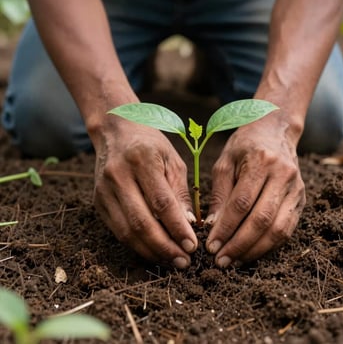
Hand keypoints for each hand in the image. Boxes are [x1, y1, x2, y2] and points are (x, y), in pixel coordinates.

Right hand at [93, 119, 197, 267]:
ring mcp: (104, 190)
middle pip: (141, 222)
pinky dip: (137, 245)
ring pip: (126, 231)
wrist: (115, 132)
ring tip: (171, 261)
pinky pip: (117, 231)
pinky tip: (153, 251)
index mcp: (141, 159)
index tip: (192, 246)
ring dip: (151, 251)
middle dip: (165, 247)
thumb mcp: (172, 160)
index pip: (161, 203)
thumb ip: (180, 192)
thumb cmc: (150, 145)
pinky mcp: (98, 201)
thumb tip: (187, 225)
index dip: (177, 228)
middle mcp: (118, 175)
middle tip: (184, 261)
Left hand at [205, 113, 305, 266]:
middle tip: (220, 260)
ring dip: (254, 250)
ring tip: (234, 261)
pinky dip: (269, 245)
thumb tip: (212, 227)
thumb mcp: (225, 162)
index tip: (210, 245)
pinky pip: (287, 229)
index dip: (225, 228)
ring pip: (278, 229)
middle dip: (239, 244)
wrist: (276, 131)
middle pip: (262, 220)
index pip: (242, 203)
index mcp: (261, 162)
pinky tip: (251, 252)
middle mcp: (283, 175)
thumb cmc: (245, 146)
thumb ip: (219, 194)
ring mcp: (296, 189)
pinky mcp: (301, 200)